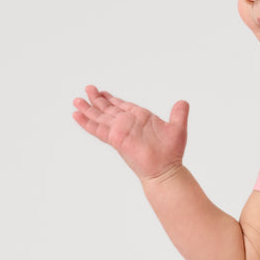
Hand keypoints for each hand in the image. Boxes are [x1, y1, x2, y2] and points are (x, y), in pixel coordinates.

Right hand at [72, 86, 188, 182]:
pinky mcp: (116, 139)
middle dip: (97, 100)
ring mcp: (120, 131)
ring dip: (88, 109)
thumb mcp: (177, 127)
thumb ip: (179, 113)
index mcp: (139, 118)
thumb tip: (183, 102)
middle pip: (108, 109)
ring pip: (100, 117)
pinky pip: (98, 129)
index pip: (122, 106)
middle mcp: (127, 124)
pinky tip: (76, 116)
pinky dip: (87, 122)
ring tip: (76, 101)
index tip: (102, 92)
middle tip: (87, 89)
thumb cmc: (171, 153)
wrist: (165, 169)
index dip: (111, 99)